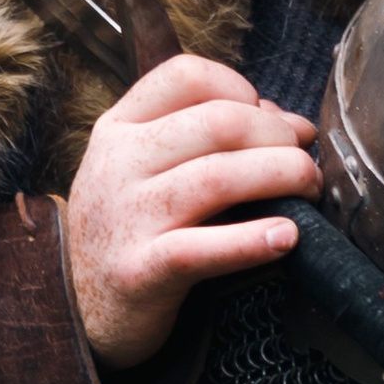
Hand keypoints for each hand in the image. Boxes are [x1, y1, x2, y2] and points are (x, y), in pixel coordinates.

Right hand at [64, 53, 320, 370]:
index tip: (269, 117)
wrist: (75, 308)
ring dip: (282, 177)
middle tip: (305, 162)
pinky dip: (253, 241)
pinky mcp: (139, 271)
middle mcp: (119, 164)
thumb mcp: (144, 170)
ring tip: (308, 191)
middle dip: (279, 137)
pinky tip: (287, 238)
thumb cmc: (127, 230)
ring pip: (219, 177)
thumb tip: (288, 122)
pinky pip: (203, 248)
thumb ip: (205, 138)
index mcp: (120, 129)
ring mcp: (126, 217)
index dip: (240, 88)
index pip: (186, 76)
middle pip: (218, 122)